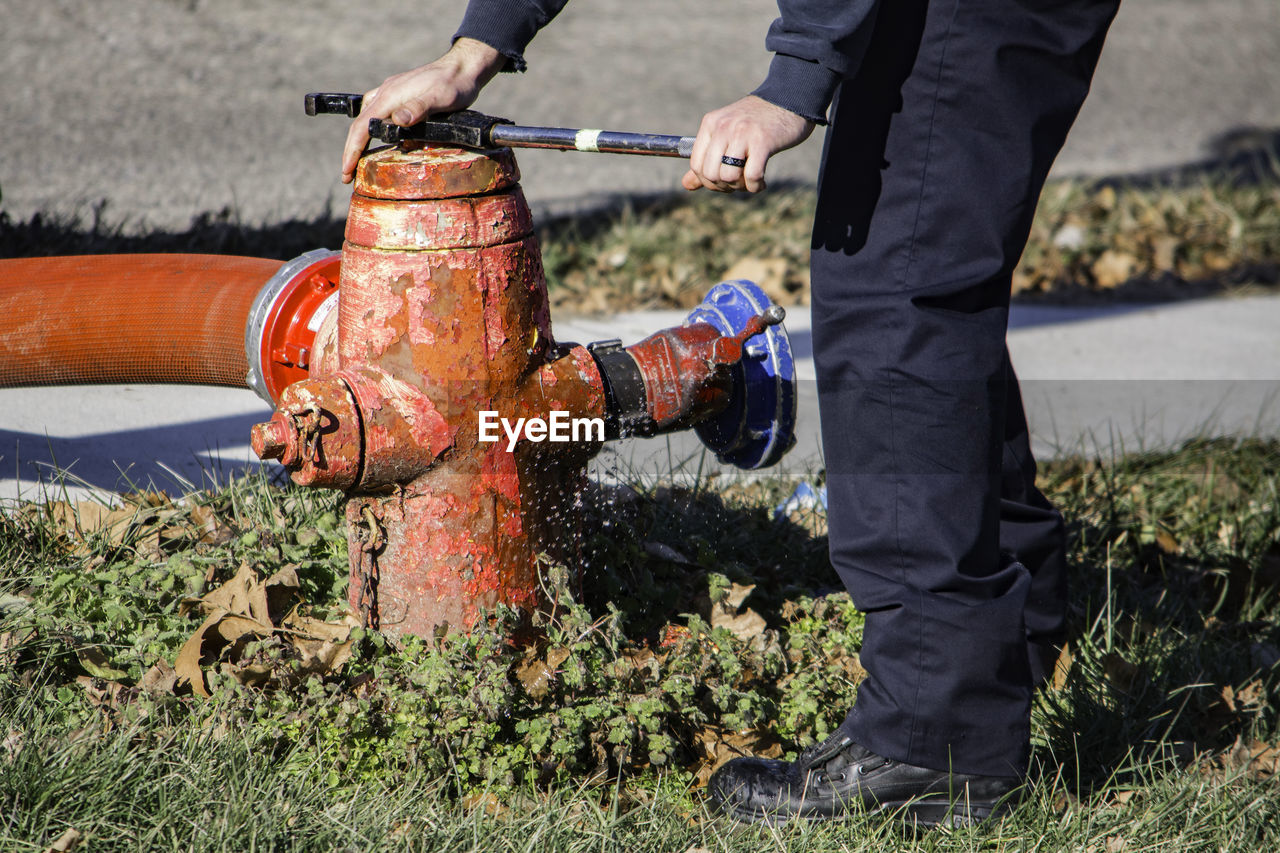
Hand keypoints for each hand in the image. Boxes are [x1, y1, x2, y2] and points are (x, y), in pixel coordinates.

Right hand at [341, 38, 506, 182]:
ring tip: (358, 160)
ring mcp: (392, 93)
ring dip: (358, 140)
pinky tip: (376, 136)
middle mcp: (386, 93)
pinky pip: (376, 112)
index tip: (346, 171)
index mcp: (390, 97)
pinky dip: (369, 127)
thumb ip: (418, 108)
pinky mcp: (400, 94)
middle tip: (348, 175)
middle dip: (351, 150)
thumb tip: (398, 120)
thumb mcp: (439, 98)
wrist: (463, 67)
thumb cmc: (454, 85)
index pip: (362, 127)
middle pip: (359, 124)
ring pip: (365, 117)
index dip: (352, 151)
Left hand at [682, 95, 813, 193]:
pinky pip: (751, 176)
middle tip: (738, 184)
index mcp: (711, 124)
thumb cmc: (756, 123)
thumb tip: (686, 185)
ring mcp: (742, 133)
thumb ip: (706, 160)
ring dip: (740, 187)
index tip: (722, 183)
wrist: (788, 101)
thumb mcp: (726, 135)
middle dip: (723, 187)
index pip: (696, 164)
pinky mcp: (762, 142)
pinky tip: (761, 183)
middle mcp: (723, 127)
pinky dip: (755, 187)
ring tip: (750, 181)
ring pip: (728, 177)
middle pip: (710, 174)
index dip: (707, 182)